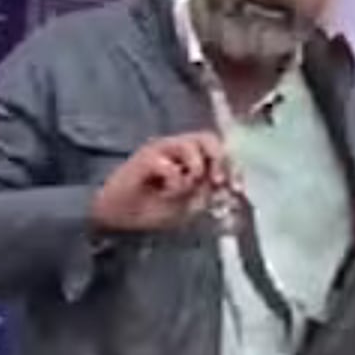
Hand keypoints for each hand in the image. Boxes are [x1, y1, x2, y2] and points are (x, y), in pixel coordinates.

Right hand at [91, 132, 228, 231]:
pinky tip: (164, 193)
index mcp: (190, 157)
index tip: (237, 188)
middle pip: (208, 138)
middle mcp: (177, 148)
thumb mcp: (188, 205)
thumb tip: (226, 185)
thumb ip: (206, 192)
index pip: (218, 149)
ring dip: (194, 172)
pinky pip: (170, 165)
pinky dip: (174, 184)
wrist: (118, 216)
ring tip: (183, 190)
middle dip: (218, 160)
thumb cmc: (151, 209)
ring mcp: (161, 149)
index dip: (232, 165)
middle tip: (215, 182)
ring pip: (191, 145)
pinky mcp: (146, 157)